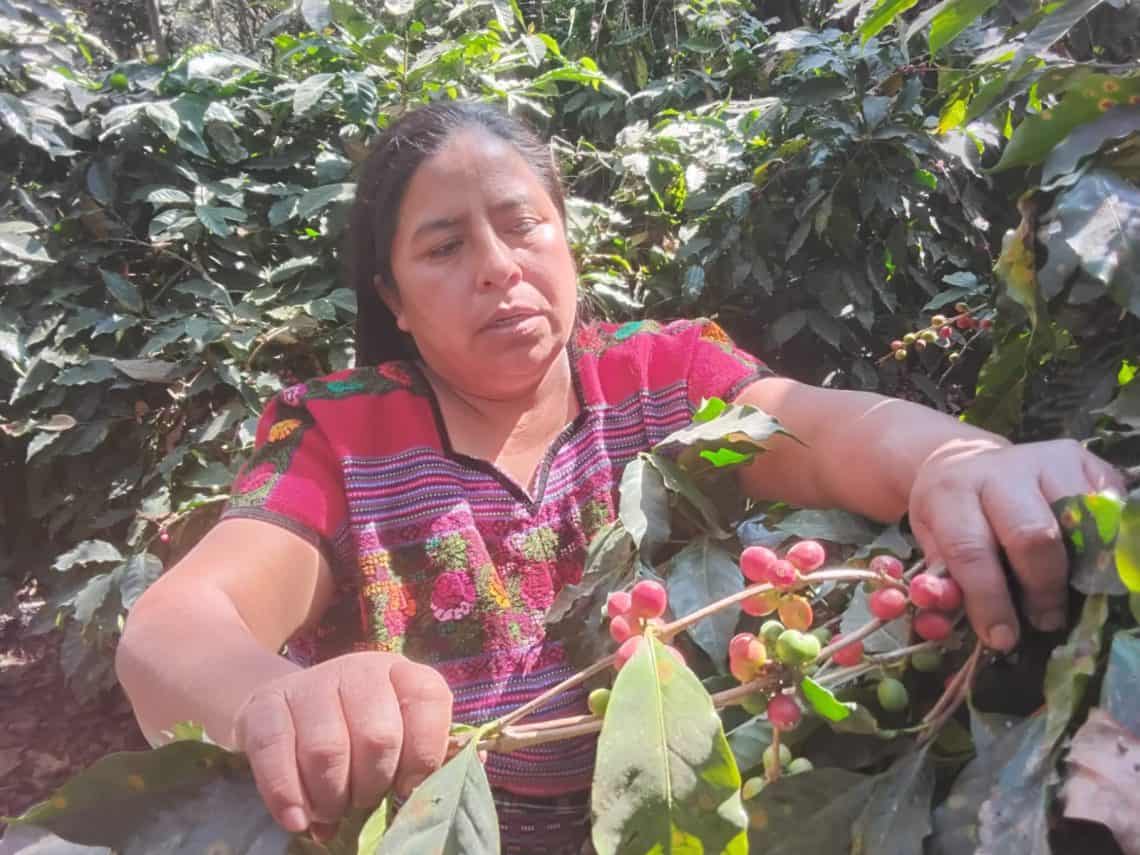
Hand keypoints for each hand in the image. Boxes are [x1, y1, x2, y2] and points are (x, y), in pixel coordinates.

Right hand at [233, 651, 451, 833]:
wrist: (282, 711)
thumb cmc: (349, 735)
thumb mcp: (388, 739)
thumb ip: (407, 763)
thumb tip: (409, 802)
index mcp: (399, 674)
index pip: (429, 697)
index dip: (424, 752)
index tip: (407, 787)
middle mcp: (358, 670)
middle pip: (378, 737)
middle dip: (370, 786)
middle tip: (358, 803)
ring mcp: (310, 682)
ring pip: (327, 750)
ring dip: (329, 797)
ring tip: (328, 810)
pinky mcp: (265, 703)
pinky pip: (275, 752)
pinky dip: (286, 794)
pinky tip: (296, 819)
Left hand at [908, 438, 1123, 651]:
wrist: (967, 460)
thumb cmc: (950, 511)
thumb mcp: (931, 541)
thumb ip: (944, 583)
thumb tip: (958, 627)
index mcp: (952, 492)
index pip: (971, 549)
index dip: (988, 600)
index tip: (1001, 637)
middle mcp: (999, 471)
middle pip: (1033, 535)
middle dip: (1041, 588)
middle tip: (1043, 619)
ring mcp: (1044, 461)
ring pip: (1078, 520)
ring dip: (1078, 568)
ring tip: (1068, 593)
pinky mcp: (1080, 459)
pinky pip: (1106, 506)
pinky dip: (1102, 541)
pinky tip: (1085, 561)